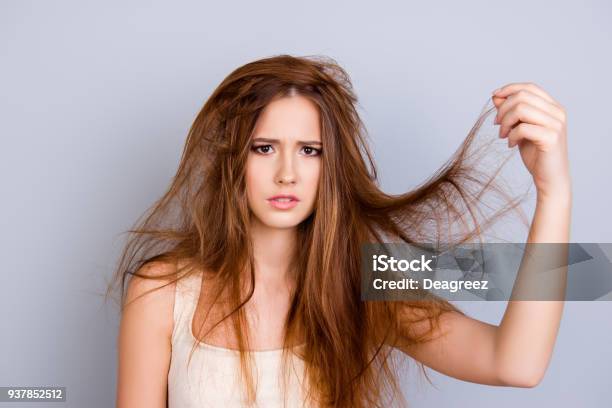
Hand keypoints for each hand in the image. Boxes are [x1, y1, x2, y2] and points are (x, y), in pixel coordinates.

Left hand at [492, 82, 570, 200]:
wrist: (550, 178)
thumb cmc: (535, 153)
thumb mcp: (520, 128)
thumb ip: (511, 112)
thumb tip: (496, 96)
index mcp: (552, 107)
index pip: (529, 87)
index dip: (509, 89)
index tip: (494, 96)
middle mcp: (557, 112)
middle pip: (522, 96)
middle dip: (503, 109)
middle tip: (497, 124)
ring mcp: (556, 124)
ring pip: (521, 109)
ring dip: (505, 122)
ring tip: (502, 135)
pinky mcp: (551, 138)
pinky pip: (523, 128)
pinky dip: (511, 135)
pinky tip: (510, 145)